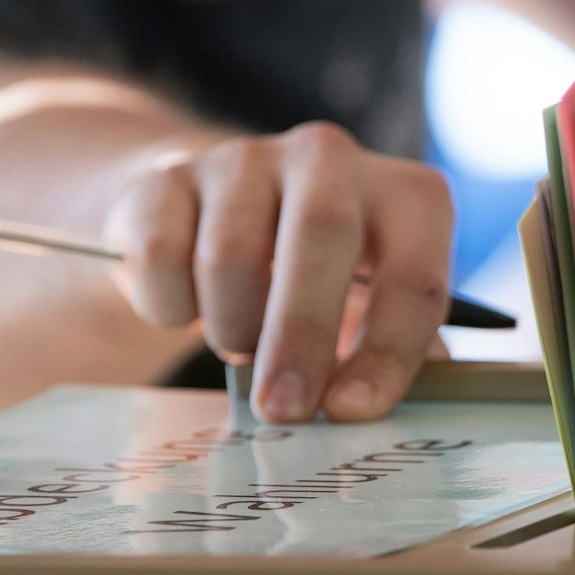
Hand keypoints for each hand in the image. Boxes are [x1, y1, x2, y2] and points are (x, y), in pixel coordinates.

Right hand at [102, 121, 452, 422]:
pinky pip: (160, 254)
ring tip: (240, 342)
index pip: (414, 273)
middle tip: (283, 410)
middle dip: (303, 335)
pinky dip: (170, 306)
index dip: (387, 348)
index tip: (349, 411)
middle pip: (323, 233)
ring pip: (232, 254)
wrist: (215, 218)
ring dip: (232, 325)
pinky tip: (187, 309)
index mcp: (404, 195)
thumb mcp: (369, 311)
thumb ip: (392, 358)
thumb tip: (394, 415)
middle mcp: (329, 158)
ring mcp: (245, 158)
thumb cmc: (314, 280)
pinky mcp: (169, 176)